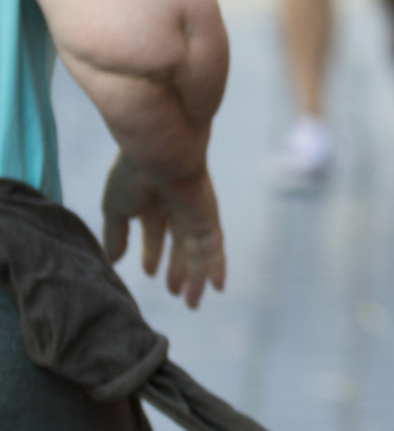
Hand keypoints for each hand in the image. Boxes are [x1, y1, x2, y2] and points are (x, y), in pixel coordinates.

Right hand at [101, 155, 226, 308]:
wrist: (161, 155)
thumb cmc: (133, 176)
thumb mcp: (116, 209)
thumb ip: (116, 234)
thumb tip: (113, 260)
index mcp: (151, 201)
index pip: (154, 231)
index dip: (152, 252)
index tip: (150, 272)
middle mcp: (175, 208)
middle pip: (179, 245)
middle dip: (177, 268)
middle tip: (173, 293)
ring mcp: (194, 215)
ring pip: (197, 253)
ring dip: (194, 277)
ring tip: (191, 303)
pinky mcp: (208, 221)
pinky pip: (214, 249)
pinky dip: (216, 268)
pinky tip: (217, 288)